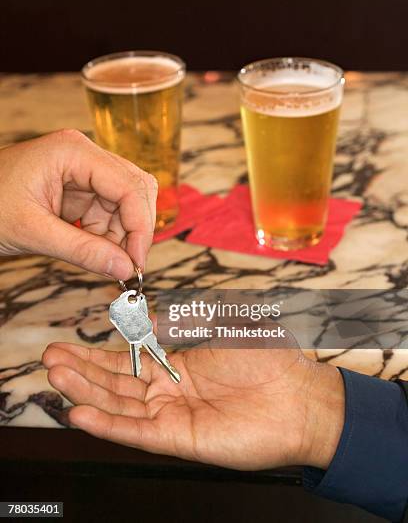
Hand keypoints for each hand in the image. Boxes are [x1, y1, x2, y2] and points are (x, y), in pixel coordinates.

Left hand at [0, 129, 156, 278]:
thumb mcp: (33, 232)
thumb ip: (82, 250)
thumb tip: (124, 269)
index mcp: (73, 152)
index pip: (128, 185)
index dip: (139, 225)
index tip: (138, 261)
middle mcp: (83, 155)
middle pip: (134, 189)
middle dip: (134, 228)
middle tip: (128, 264)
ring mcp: (82, 169)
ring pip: (124, 202)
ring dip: (120, 233)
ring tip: (103, 260)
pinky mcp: (78, 187)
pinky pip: (107, 210)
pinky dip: (106, 234)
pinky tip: (93, 250)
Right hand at [42, 341, 343, 469]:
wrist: (300, 396)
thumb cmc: (268, 360)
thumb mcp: (223, 327)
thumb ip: (185, 324)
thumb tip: (151, 317)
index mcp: (178, 366)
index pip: (127, 362)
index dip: (96, 356)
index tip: (69, 345)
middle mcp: (170, 392)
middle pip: (115, 383)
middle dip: (81, 371)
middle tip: (50, 358)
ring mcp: (173, 416)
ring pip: (119, 406)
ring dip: (86, 393)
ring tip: (56, 377)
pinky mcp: (180, 439)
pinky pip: (137, 432)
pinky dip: (108, 424)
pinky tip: (81, 413)